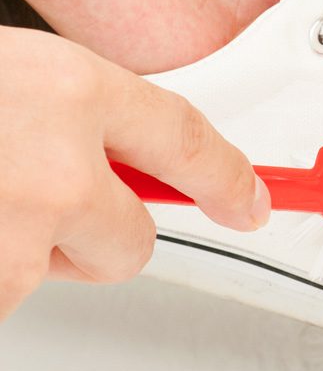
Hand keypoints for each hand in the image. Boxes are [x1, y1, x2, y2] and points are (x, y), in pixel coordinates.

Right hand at [0, 26, 267, 319]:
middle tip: (32, 207)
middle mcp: (57, 164)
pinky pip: (8, 302)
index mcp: (69, 89)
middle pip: (135, 241)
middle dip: (96, 237)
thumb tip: (115, 148)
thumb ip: (69, 110)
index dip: (226, 178)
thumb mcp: (10, 69)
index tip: (251, 202)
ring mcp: (18, 233)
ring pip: (65, 277)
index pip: (185, 138)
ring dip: (22, 258)